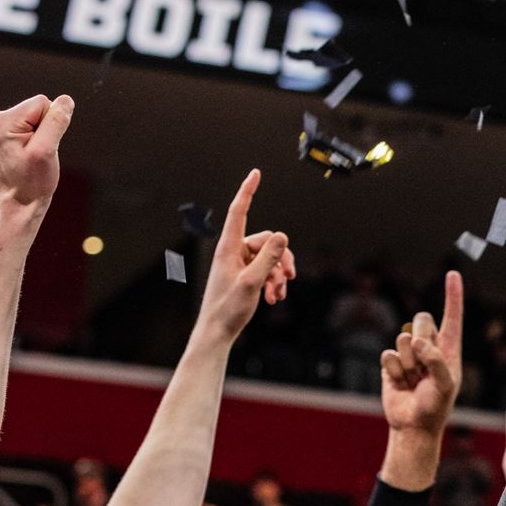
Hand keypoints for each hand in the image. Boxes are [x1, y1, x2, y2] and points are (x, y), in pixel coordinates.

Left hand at [0, 94, 74, 209]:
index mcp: (0, 121)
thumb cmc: (32, 182)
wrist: (20, 202)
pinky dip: (36, 138)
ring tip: (33, 155)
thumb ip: (55, 122)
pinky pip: (32, 123)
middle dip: (46, 130)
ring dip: (42, 135)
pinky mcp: (4, 130)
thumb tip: (66, 100)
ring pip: (37, 116)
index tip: (41, 148)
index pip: (42, 103)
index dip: (51, 125)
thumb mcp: (46, 151)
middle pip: (39, 107)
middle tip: (37, 153)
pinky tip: (29, 153)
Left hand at [194, 170, 293, 341]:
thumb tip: (282, 236)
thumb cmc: (227, 309)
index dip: (247, 191)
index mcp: (228, 248)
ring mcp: (239, 265)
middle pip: (266, 241)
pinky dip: (273, 283)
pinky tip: (275, 299)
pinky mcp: (245, 277)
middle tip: (289, 278)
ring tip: (279, 294)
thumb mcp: (251, 282)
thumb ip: (268, 258)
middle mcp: (233, 253)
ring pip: (269, 258)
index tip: (255, 173)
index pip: (238, 212)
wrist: (217, 333)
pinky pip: (266, 271)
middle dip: (280, 259)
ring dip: (278, 275)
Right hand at [380, 271, 462, 434]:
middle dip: (421, 338)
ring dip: (409, 363)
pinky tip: (402, 384)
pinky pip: (388, 355)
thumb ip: (436, 360)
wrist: (413, 426)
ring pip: (403, 339)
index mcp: (448, 349)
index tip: (453, 273)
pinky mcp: (392, 364)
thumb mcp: (445, 385)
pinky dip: (395, 371)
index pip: (452, 317)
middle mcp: (429, 347)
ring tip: (414, 380)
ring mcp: (409, 354)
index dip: (452, 295)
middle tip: (424, 364)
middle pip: (421, 320)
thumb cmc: (435, 407)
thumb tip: (416, 341)